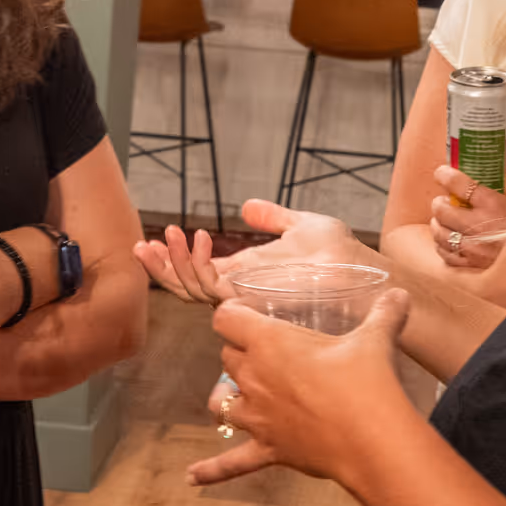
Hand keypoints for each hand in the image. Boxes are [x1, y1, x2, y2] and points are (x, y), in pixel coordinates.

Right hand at [134, 199, 375, 306]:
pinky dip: (199, 266)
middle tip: (144, 244)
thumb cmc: (341, 257)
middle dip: (162, 267)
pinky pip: (214, 289)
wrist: (361, 271)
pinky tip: (200, 240)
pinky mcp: (252, 298)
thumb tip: (247, 206)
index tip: (156, 239)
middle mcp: (240, 291)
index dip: (174, 260)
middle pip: (188, 287)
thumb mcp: (301, 225)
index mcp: (246, 276)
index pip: (199, 273)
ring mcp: (244, 297)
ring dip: (175, 264)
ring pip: (193, 290)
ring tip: (169, 236)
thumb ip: (273, 218)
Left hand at [186, 290, 416, 487]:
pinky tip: (192, 478)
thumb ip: (385, 313)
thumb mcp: (376, 339)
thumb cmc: (367, 383)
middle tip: (270, 352)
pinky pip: (231, 462)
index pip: (226, 318)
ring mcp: (257, 417)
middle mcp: (253, 377)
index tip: (247, 312)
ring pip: (220, 401)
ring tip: (239, 394)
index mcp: (269, 342)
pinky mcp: (268, 449)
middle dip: (242, 352)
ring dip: (227, 396)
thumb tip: (400, 295)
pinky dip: (212, 470)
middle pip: (227, 357)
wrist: (372, 440)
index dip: (233, 313)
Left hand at [429, 165, 505, 271]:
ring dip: (438, 224)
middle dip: (439, 203)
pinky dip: (443, 246)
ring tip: (442, 221)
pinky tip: (448, 242)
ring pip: (439, 233)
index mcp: (492, 205)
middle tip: (443, 201)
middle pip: (442, 209)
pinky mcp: (471, 266)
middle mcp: (477, 225)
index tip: (442, 173)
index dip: (445, 175)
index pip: (459, 184)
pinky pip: (446, 254)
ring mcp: (471, 247)